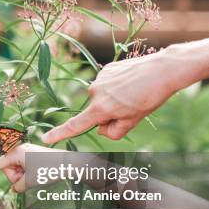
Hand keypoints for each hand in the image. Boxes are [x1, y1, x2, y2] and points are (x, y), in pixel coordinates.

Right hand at [0, 143, 63, 191]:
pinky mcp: (33, 157)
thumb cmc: (47, 170)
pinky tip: (39, 175)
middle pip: (8, 170)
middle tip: (28, 179)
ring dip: (24, 178)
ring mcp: (27, 154)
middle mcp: (19, 151)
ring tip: (36, 176)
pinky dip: (29, 175)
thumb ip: (17, 186)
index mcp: (15, 153)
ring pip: (17, 172)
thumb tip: (16, 188)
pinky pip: (25, 170)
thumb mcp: (29, 181)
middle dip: (16, 178)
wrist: (67, 163)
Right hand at [42, 47, 198, 142]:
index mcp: (101, 109)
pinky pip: (107, 85)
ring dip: (114, 99)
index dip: (60, 134)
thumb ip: (114, 131)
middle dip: (109, 115)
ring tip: (135, 92)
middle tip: (132, 108)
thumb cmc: (151, 97)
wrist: (163, 69)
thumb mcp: (134, 121)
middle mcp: (95, 93)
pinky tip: (132, 82)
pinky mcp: (106, 69)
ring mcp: (99, 79)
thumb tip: (102, 128)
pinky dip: (117, 86)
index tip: (46, 139)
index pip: (76, 125)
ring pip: (102, 98)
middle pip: (96, 113)